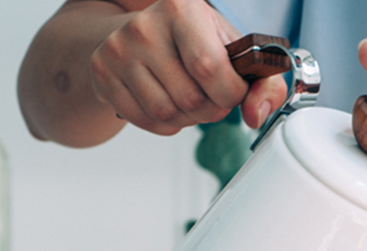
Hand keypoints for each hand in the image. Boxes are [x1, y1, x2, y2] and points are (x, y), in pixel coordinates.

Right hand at [89, 0, 286, 133]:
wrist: (137, 32)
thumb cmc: (193, 42)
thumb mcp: (233, 50)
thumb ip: (263, 83)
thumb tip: (256, 115)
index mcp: (181, 8)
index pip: (211, 69)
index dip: (230, 93)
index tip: (232, 89)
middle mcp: (144, 25)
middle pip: (191, 99)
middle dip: (210, 109)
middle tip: (208, 94)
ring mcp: (119, 50)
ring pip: (169, 115)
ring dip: (187, 118)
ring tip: (187, 96)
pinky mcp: (103, 74)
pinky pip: (148, 121)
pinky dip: (166, 124)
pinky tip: (167, 100)